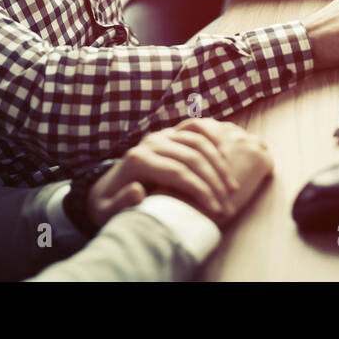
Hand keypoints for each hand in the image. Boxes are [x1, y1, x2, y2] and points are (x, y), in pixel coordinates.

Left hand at [86, 119, 260, 226]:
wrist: (107, 188)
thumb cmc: (109, 204)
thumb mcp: (107, 210)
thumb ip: (121, 203)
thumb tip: (138, 190)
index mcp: (137, 160)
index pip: (178, 173)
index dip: (200, 191)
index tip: (217, 210)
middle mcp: (150, 142)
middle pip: (192, 158)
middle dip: (214, 182)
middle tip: (228, 204)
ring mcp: (161, 134)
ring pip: (198, 142)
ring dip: (219, 164)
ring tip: (232, 188)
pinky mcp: (170, 133)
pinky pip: (196, 128)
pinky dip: (213, 139)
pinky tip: (227, 157)